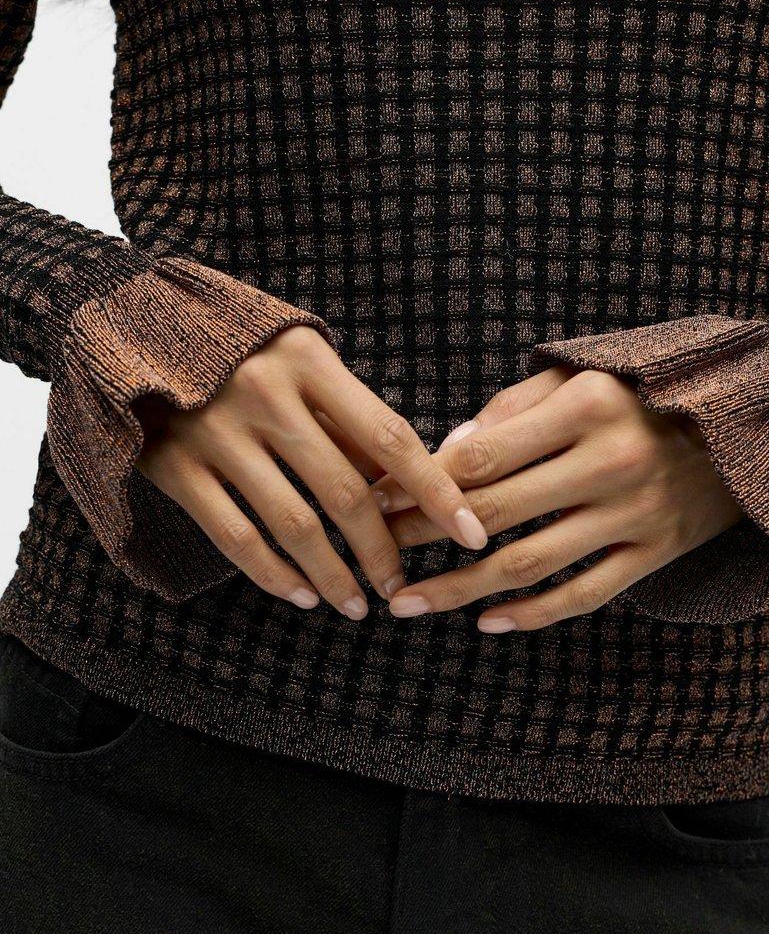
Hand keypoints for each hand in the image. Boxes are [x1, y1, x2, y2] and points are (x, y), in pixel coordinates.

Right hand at [135, 324, 486, 618]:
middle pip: (346, 491)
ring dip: (332, 575)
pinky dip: (273, 575)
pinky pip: (234, 536)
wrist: (130, 328)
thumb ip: (345, 415)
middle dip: (381, 550)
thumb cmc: (241, 353)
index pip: (391, 437)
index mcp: (309, 362)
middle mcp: (265, 395)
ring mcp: (217, 432)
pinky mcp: (174, 465)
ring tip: (356, 605)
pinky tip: (300, 596)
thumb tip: (402, 487)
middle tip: (399, 587)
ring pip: (293, 523)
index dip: (437, 491)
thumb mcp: (297, 360)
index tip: (473, 533)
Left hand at [373, 365, 743, 630]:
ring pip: (530, 564)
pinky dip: (532, 615)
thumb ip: (510, 409)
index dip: (420, 483)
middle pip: (494, 512)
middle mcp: (611, 461)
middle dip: (423, 538)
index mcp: (586, 406)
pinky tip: (486, 622)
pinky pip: (583, 594)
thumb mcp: (580, 381)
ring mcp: (636, 514)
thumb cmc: (638, 399)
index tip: (373, 501)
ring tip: (409, 603)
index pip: (482, 455)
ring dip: (460, 589)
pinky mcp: (655, 554)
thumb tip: (443, 453)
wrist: (744, 430)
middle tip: (376, 556)